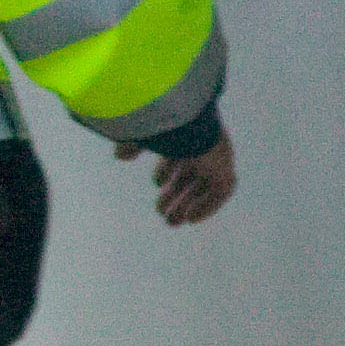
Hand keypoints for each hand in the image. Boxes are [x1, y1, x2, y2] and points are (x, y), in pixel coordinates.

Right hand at [113, 132, 237, 226]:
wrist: (190, 123)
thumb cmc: (162, 125)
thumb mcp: (142, 136)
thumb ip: (131, 144)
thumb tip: (120, 155)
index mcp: (185, 136)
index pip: (177, 158)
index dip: (166, 173)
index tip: (158, 186)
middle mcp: (203, 149)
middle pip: (188, 177)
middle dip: (174, 196)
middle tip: (162, 214)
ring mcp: (216, 161)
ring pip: (202, 188)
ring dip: (187, 205)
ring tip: (171, 222)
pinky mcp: (224, 172)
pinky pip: (219, 195)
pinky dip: (207, 207)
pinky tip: (191, 219)